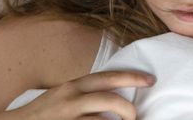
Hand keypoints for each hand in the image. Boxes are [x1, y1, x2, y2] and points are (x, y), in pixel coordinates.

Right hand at [11, 70, 155, 119]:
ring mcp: (68, 117)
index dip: (131, 77)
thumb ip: (84, 93)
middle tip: (139, 114)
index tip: (149, 79)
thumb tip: (112, 95)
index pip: (107, 77)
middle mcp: (71, 98)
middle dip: (129, 106)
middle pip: (108, 98)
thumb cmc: (43, 113)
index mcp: (74, 85)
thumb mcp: (63, 96)